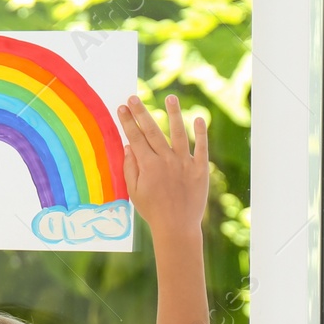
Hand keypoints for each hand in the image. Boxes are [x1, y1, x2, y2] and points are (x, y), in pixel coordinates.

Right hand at [116, 95, 208, 243]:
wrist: (177, 226)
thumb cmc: (152, 211)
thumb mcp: (134, 192)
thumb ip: (131, 168)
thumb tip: (129, 147)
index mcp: (148, 166)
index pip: (136, 138)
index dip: (128, 122)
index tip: (122, 107)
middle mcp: (166, 160)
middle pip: (153, 131)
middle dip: (142, 113)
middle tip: (134, 97)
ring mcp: (185, 163)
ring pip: (179, 133)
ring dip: (173, 114)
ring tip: (170, 98)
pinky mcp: (200, 169)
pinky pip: (202, 147)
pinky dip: (201, 132)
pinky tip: (199, 118)